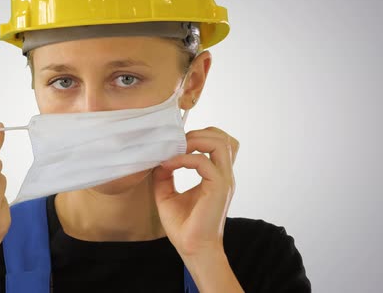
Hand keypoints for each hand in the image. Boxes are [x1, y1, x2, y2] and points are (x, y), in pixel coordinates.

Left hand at [152, 127, 238, 257]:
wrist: (193, 249)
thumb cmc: (183, 226)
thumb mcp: (167, 194)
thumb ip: (164, 174)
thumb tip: (158, 158)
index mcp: (216, 176)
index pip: (220, 144)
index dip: (199, 136)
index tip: (174, 144)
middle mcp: (224, 176)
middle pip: (224, 138)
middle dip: (198, 133)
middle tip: (176, 143)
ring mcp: (224, 181)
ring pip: (220, 143)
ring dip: (195, 140)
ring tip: (176, 149)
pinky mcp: (219, 188)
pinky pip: (204, 162)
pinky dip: (184, 158)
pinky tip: (169, 165)